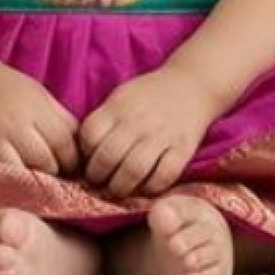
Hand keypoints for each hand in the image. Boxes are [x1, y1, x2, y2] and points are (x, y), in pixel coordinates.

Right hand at [0, 59, 81, 177]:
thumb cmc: (10, 90)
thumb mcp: (41, 97)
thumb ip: (63, 122)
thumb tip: (86, 152)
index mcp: (35, 110)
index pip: (63, 144)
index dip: (72, 161)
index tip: (70, 169)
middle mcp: (13, 123)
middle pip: (43, 162)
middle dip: (51, 175)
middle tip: (50, 179)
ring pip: (15, 172)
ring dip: (25, 185)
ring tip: (29, 188)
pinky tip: (1, 188)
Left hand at [77, 64, 217, 199]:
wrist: (191, 84)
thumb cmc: (149, 94)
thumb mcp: (121, 97)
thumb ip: (104, 120)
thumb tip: (82, 152)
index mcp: (118, 106)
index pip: (90, 135)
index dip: (84, 155)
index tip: (87, 164)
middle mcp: (138, 121)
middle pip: (108, 156)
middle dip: (98, 177)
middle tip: (99, 184)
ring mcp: (161, 135)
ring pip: (133, 170)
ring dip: (120, 187)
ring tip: (118, 190)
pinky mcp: (183, 149)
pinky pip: (163, 176)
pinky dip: (151, 188)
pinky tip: (145, 187)